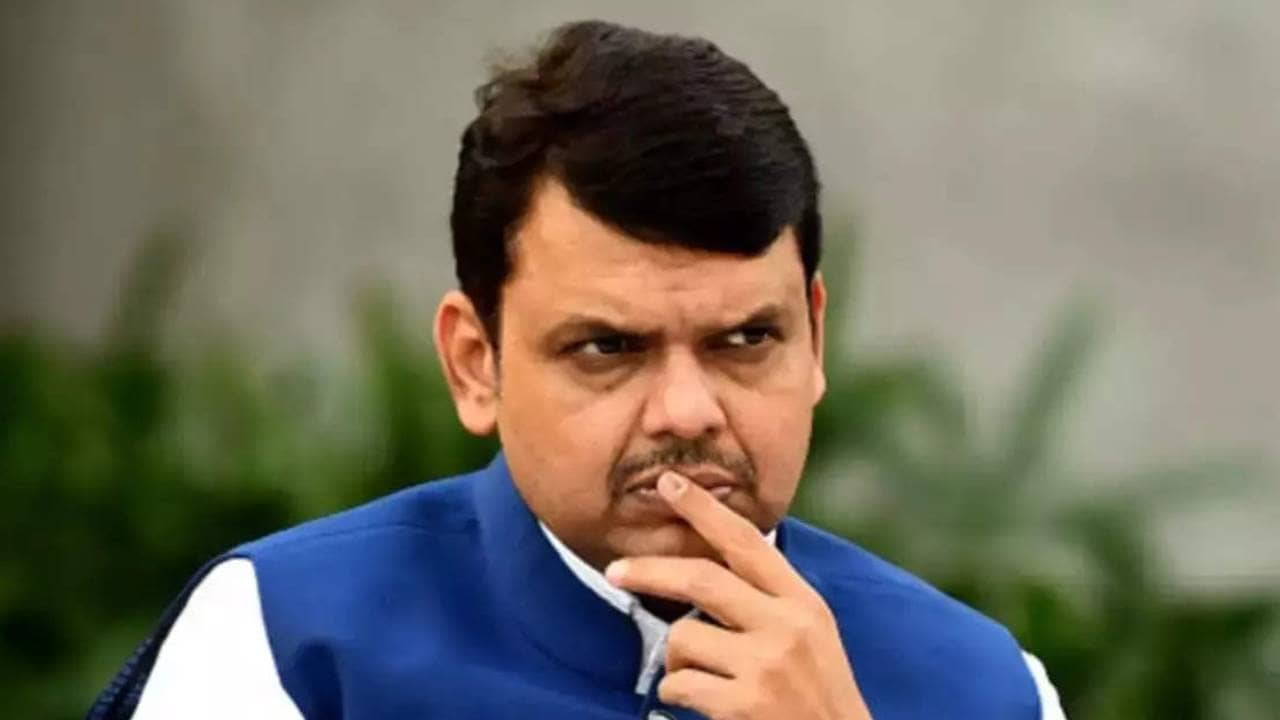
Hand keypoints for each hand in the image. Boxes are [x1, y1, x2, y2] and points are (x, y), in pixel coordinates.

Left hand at [605, 472, 872, 719]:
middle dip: (650, 571)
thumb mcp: (811, 637)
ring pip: (683, 637)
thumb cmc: (817, 699)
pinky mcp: (743, 704)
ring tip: (697, 680)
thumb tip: (708, 567)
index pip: (748, 542)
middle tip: (616, 570)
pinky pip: (678, 684)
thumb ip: (769, 602)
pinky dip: (675, 694)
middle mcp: (787, 627)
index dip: (705, 509)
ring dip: (675, 660)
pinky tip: (697, 705)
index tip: (670, 483)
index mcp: (804, 604)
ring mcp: (766, 666)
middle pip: (700, 578)